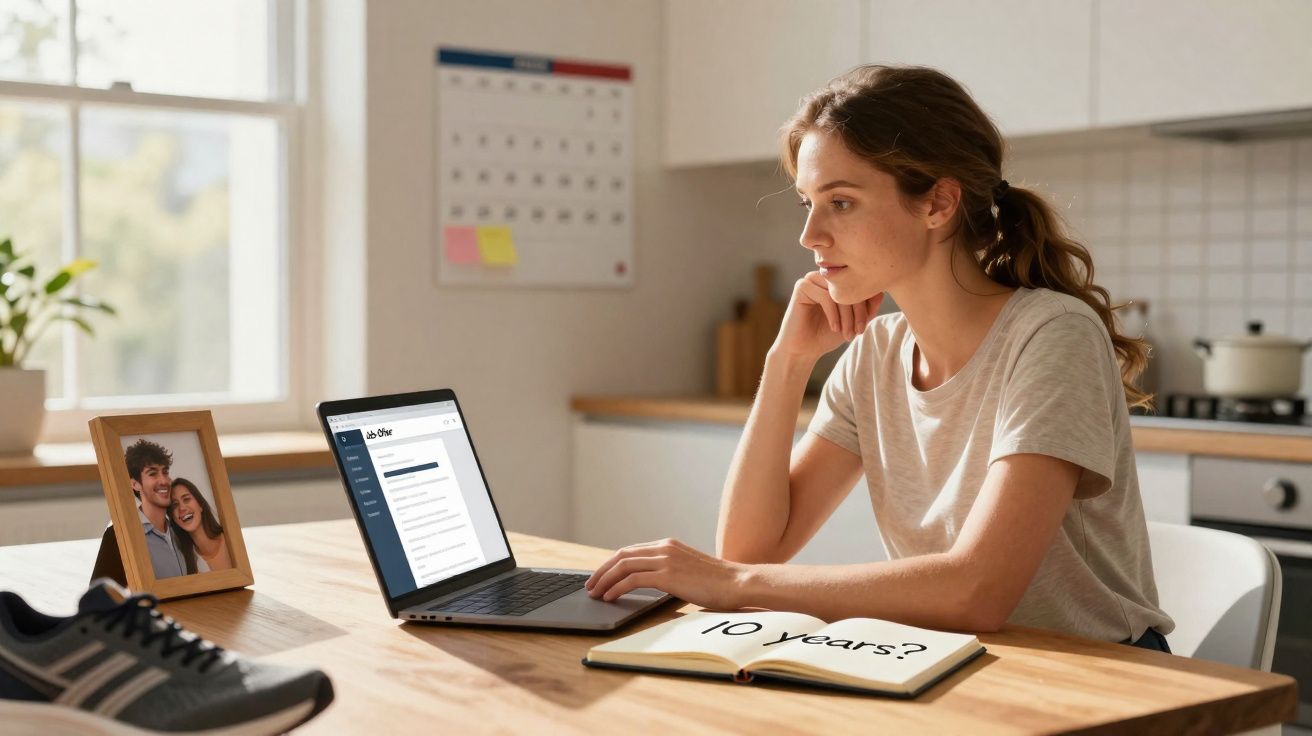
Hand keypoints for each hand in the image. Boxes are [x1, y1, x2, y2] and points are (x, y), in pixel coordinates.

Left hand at [585, 538, 747, 609]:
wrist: (738, 583)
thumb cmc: (718, 583)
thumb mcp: (689, 571)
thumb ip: (670, 571)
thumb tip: (651, 583)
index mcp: (668, 545)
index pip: (631, 551)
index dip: (612, 564)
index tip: (601, 576)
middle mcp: (664, 548)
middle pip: (622, 555)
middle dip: (602, 570)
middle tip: (590, 585)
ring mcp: (666, 560)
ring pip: (623, 566)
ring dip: (605, 580)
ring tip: (595, 593)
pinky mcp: (668, 575)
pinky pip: (633, 580)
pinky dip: (618, 588)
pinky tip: (611, 597)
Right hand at [772, 271, 882, 359]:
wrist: (804, 349)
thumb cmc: (827, 335)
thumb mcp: (854, 322)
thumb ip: (868, 308)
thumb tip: (881, 292)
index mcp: (837, 280)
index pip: (859, 283)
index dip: (866, 304)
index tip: (864, 327)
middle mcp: (825, 276)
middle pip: (851, 286)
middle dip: (858, 312)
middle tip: (858, 332)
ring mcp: (812, 279)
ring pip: (839, 292)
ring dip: (847, 316)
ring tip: (847, 334)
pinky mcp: (802, 286)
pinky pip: (825, 296)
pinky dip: (833, 315)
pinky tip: (834, 328)